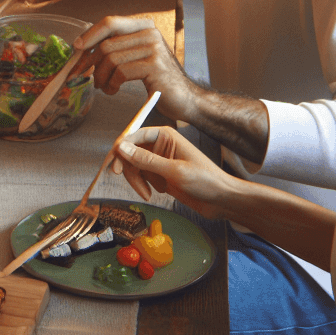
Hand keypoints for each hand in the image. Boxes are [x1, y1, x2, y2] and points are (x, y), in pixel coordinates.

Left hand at [73, 16, 198, 121]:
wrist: (185, 98)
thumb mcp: (136, 56)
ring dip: (101, 77)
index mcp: (144, 26)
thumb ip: (117, 47)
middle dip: (90, 62)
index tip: (76, 48)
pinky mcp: (154, 66)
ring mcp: (154, 48)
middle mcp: (150, 33)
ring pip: (111, 59)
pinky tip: (113, 90)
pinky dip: (111, 84)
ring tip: (103, 87)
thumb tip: (82, 47)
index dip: (89, 35)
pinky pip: (120, 72)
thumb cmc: (157, 78)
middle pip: (106, 43)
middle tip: (84, 76)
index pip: (110, 23)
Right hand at [113, 125, 232, 220]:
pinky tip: (153, 193)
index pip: (134, 135)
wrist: (222, 200)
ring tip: (146, 193)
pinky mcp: (159, 174)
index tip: (113, 164)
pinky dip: (142, 185)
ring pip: (134, 165)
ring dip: (136, 179)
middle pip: (131, 151)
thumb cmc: (205, 181)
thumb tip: (121, 147)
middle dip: (127, 166)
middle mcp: (159, 145)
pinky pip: (141, 176)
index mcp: (164, 136)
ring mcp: (159, 160)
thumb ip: (146, 160)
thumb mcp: (174, 171)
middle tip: (119, 176)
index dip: (121, 147)